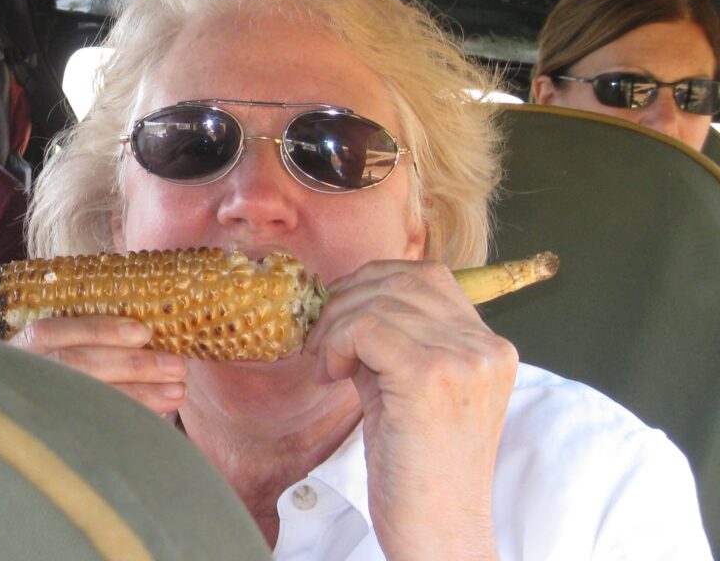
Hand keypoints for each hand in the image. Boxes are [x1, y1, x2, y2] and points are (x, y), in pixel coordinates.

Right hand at [9, 316, 187, 415]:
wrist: (20, 428)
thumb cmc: (61, 370)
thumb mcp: (61, 347)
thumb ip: (91, 339)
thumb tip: (147, 333)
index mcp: (24, 345)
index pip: (55, 331)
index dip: (99, 330)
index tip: (142, 332)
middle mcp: (24, 374)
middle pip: (77, 366)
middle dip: (132, 365)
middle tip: (177, 367)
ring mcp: (35, 407)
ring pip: (87, 399)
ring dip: (139, 395)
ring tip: (177, 393)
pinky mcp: (51, 438)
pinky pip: (91, 430)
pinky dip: (128, 420)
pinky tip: (158, 420)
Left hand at [304, 259, 516, 560]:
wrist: (438, 533)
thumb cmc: (418, 470)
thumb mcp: (411, 388)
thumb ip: (394, 340)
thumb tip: (345, 299)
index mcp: (489, 346)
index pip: (427, 277)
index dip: (372, 285)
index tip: (342, 319)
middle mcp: (484, 346)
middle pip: (400, 279)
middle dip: (347, 300)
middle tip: (322, 341)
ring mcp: (463, 358)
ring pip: (377, 300)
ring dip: (335, 326)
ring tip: (327, 365)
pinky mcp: (430, 376)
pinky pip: (365, 327)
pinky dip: (335, 343)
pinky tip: (332, 376)